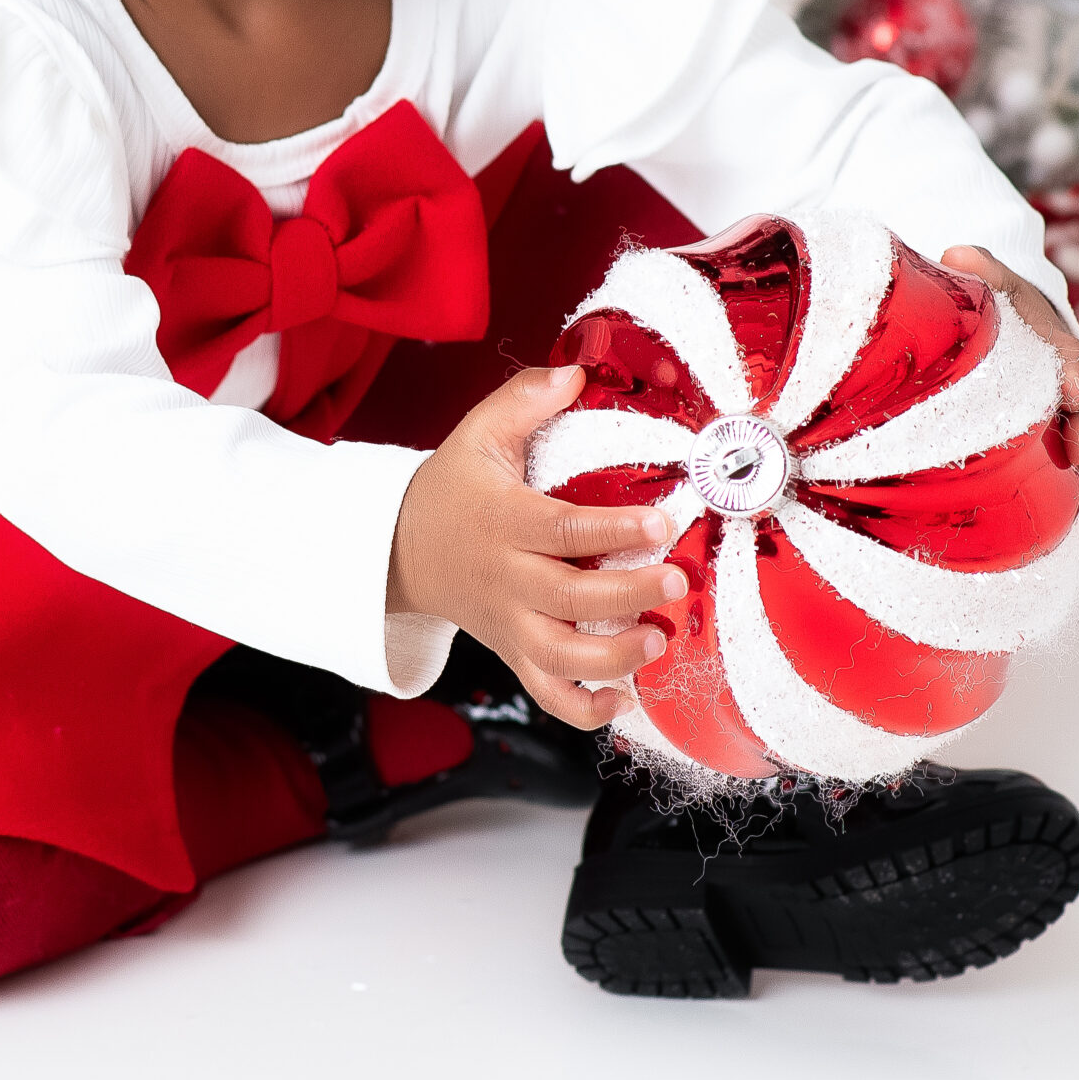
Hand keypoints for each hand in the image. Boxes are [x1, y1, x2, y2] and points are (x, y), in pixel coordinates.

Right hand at [387, 364, 687, 728]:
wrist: (402, 549)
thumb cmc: (452, 489)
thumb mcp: (477, 434)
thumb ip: (524, 400)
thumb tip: (577, 370)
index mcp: (502, 521)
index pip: (561, 529)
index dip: (613, 529)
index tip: (661, 522)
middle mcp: (506, 579)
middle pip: (569, 597)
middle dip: (628, 593)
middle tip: (676, 580)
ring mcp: (509, 623)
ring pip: (559, 657)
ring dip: (612, 657)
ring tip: (657, 640)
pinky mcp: (512, 652)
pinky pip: (547, 695)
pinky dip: (585, 709)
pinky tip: (625, 699)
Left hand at [941, 245, 1078, 521]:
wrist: (1009, 322)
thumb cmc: (996, 303)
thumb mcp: (987, 279)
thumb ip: (978, 269)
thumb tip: (955, 254)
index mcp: (1054, 341)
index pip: (1068, 353)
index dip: (1069, 367)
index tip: (1066, 383)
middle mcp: (1067, 381)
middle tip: (1078, 444)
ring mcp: (1066, 414)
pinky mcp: (1057, 440)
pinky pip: (1078, 469)